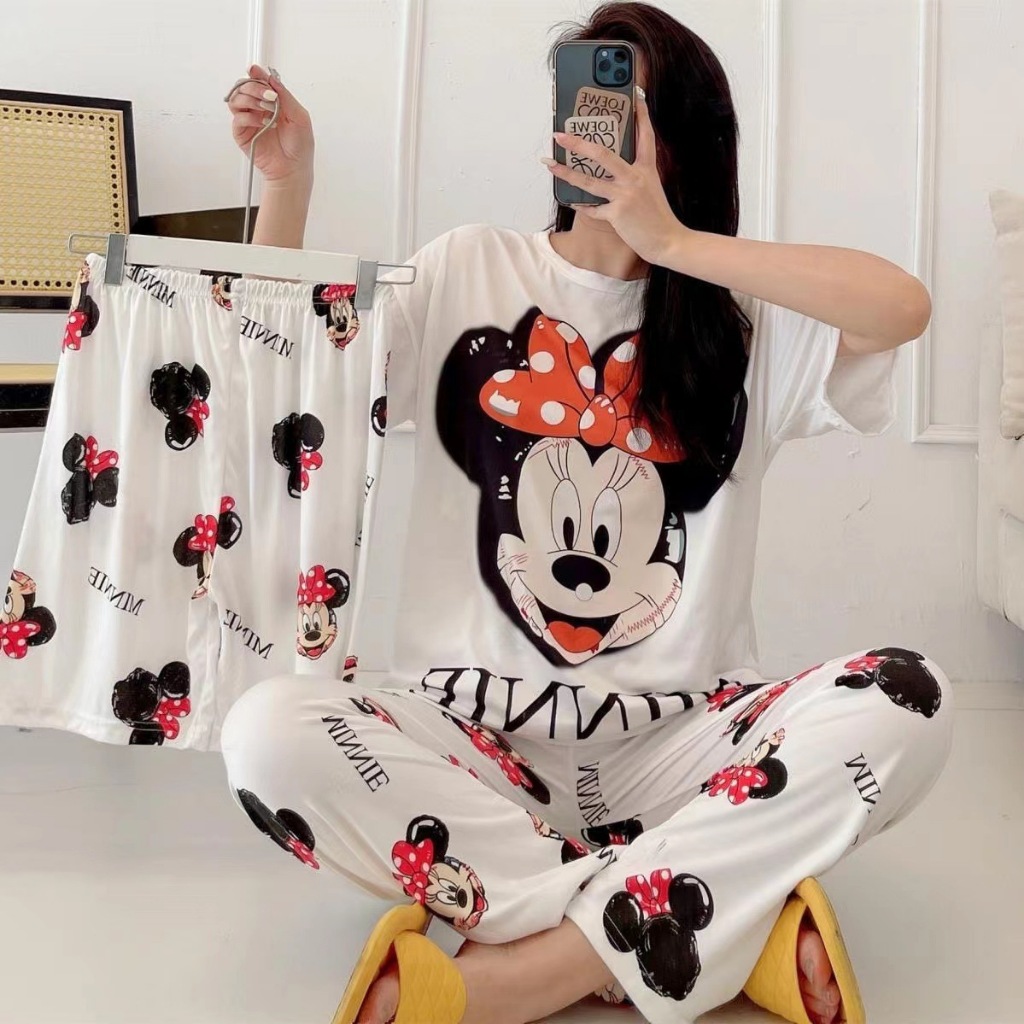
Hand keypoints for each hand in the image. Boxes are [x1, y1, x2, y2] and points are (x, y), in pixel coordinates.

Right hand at [227, 64, 313, 185]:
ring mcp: (249, 120)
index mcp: (271, 102)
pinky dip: (249, 116)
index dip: (255, 73)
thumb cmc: (299, 146)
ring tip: (267, 110)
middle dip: (254, 87)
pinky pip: (238, 118)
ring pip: (236, 99)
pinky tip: (262, 122)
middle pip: (244, 87)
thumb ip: (285, 96)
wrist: (294, 168)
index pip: (258, 82)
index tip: (254, 69)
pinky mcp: (242, 134)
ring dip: (251, 99)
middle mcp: (258, 108)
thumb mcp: (300, 116)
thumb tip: (271, 78)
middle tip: (268, 96)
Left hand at [543, 88, 687, 266]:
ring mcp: (625, 195)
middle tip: (560, 135)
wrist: (668, 242)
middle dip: (578, 143)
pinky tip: (572, 202)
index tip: (636, 97)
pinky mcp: (617, 214)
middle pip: (602, 154)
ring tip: (550, 164)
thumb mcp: (652, 189)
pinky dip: (582, 207)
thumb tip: (614, 170)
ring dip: (566, 173)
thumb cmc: (658, 218)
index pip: (645, 136)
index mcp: (647, 169)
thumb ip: (636, 177)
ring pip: (589, 180)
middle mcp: (635, 178)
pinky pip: (593, 209)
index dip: (641, 115)